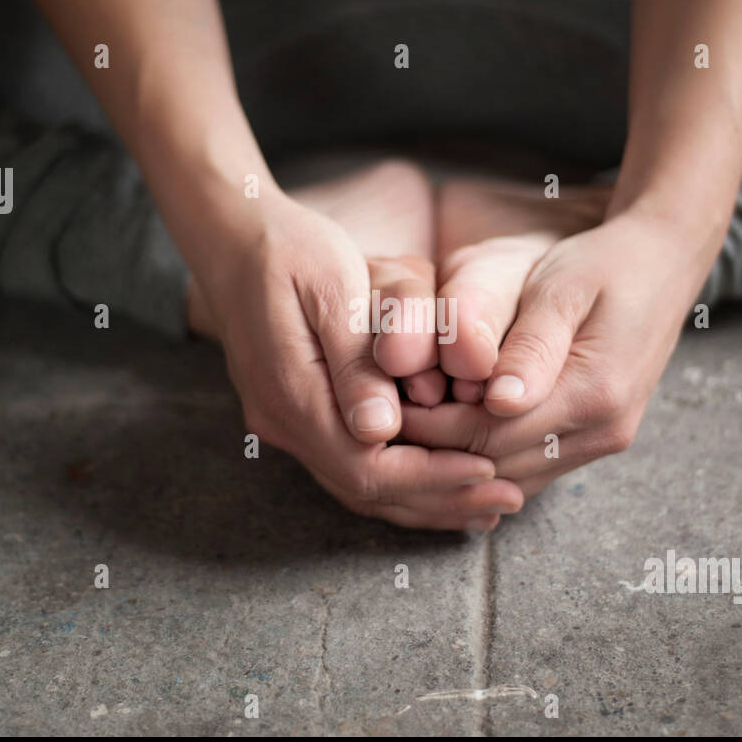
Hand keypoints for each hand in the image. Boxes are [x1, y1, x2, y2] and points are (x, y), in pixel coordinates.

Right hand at [190, 190, 522, 528]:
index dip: (433, 477)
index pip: (368, 467)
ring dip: (425, 500)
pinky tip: (444, 481)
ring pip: (359, 488)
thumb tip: (380, 430)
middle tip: (508, 498)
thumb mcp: (333, 287)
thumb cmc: (292, 250)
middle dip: (441, 499)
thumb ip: (354, 361)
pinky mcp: (296, 416)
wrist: (233, 238)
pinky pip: (350, 466)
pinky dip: (402, 481)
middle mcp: (283, 422)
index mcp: (292, 394)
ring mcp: (285, 424)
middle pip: (367, 490)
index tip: (489, 469)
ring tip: (486, 503)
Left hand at [402, 197, 724, 497]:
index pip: (488, 434)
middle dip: (436, 449)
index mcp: (594, 394)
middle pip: (495, 464)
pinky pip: (531, 467)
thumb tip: (501, 400)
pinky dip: (489, 454)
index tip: (385, 403)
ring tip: (411, 423)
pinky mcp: (598, 440)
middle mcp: (603, 431)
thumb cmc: (601, 263)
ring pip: (510, 475)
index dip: (430, 427)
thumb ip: (531, 344)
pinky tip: (454, 426)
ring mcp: (604, 442)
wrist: (663, 262)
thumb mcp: (560, 288)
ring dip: (459, 457)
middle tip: (384, 420)